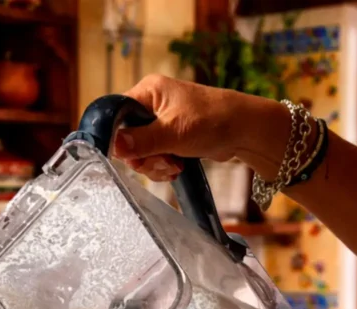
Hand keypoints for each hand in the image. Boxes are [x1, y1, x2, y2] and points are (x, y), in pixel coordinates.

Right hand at [112, 75, 288, 182]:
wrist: (242, 130)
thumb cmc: (210, 121)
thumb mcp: (172, 132)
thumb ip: (141, 140)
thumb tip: (113, 147)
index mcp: (148, 92)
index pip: (117, 114)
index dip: (120, 138)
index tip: (132, 156)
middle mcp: (152, 104)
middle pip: (128, 137)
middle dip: (144, 157)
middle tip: (162, 163)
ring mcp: (162, 121)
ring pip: (142, 151)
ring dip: (155, 165)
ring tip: (173, 167)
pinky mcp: (171, 137)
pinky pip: (156, 156)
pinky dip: (163, 166)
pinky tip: (176, 169)